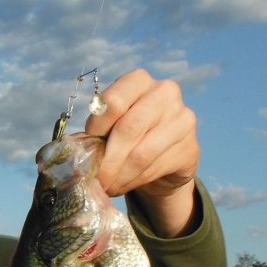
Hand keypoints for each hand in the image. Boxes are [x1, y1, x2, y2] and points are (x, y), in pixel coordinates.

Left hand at [84, 69, 199, 236]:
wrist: (165, 157)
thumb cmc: (129, 137)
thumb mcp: (111, 127)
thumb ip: (97, 133)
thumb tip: (75, 154)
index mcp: (139, 80)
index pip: (114, 101)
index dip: (96, 129)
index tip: (86, 150)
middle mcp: (165, 92)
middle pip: (128, 129)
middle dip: (107, 160)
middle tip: (95, 180)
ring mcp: (182, 118)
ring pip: (142, 154)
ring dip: (119, 176)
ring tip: (107, 186)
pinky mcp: (190, 146)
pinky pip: (155, 168)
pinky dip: (134, 182)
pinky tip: (123, 186)